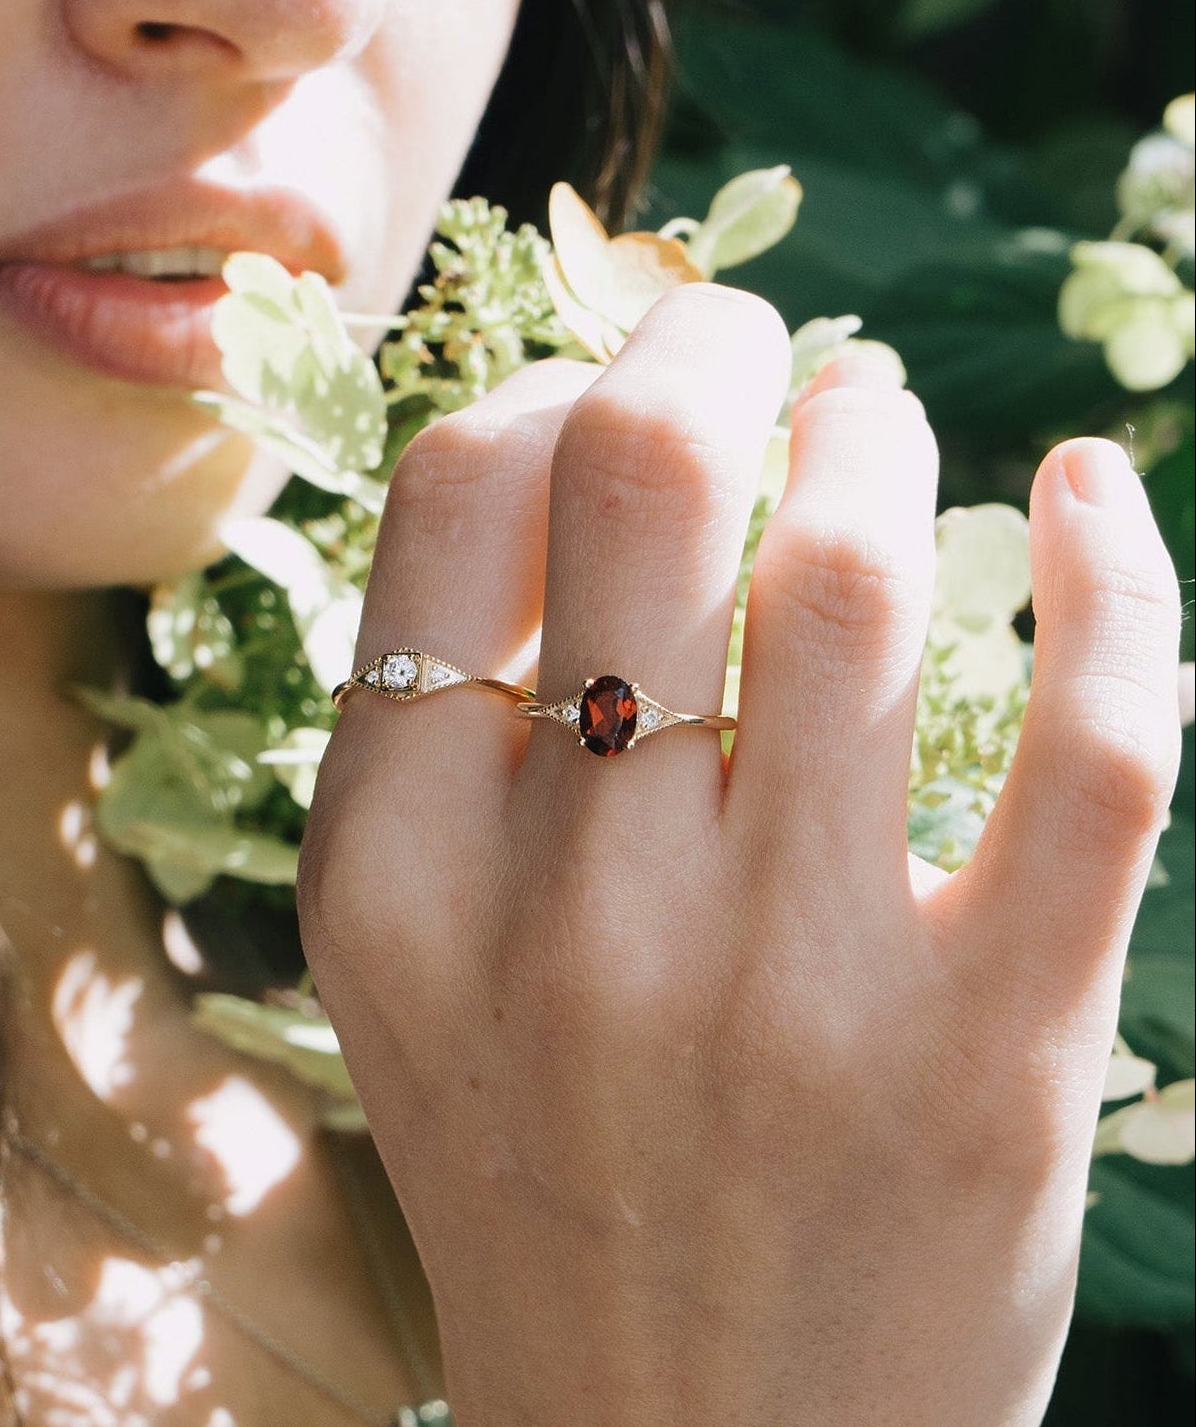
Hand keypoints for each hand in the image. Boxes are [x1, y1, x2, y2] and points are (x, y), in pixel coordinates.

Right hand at [297, 286, 1181, 1426]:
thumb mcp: (408, 965)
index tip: (622, 391)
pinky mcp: (992, 1062)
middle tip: (763, 347)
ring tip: (879, 420)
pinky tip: (1094, 495)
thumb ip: (448, 721)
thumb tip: (580, 436)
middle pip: (645, 477)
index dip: (556, 383)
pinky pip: (1095, 748)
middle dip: (717, 347)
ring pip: (855, 574)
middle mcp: (572, 918)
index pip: (455, 491)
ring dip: (881, 435)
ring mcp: (787, 992)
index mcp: (399, 874)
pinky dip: (1120, 582)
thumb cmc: (551, 1173)